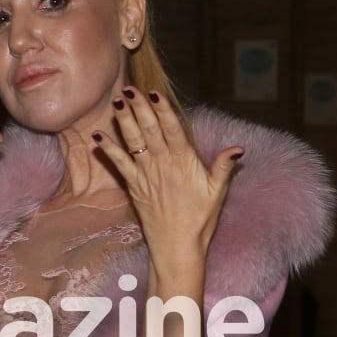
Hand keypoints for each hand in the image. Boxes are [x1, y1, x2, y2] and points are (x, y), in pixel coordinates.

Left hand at [96, 88, 242, 274]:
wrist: (177, 247)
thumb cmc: (199, 220)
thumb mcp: (217, 192)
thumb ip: (224, 167)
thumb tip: (238, 148)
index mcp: (184, 163)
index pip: (173, 130)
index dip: (163, 111)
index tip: (155, 93)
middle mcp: (162, 165)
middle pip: (149, 131)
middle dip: (139, 108)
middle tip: (129, 89)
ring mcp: (146, 175)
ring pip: (133, 143)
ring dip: (123, 121)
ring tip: (116, 101)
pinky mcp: (134, 187)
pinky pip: (119, 165)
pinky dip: (108, 150)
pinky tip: (98, 136)